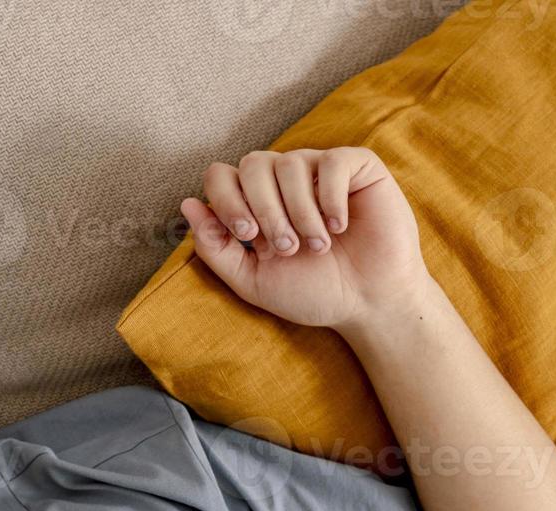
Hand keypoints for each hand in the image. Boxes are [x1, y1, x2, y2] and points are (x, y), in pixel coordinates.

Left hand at [179, 146, 430, 332]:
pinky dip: (330, 197)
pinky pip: (332, 162)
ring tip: (318, 246)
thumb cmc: (313, 292)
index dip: (227, 198)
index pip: (222, 175)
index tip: (246, 234)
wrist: (368, 303)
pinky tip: (340, 225)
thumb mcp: (253, 279)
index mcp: (254, 204)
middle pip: (253, 164)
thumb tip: (187, 206)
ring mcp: (319, 171)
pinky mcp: (357, 167)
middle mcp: (283, 182)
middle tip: (287, 247)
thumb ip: (216, 248)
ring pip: (290, 163)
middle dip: (265, 208)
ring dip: (300, 211)